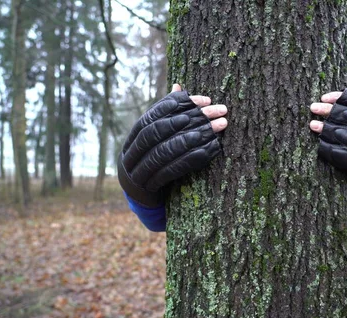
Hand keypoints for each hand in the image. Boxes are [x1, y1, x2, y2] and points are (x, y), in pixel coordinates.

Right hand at [118, 84, 227, 206]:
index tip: (204, 99)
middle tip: (216, 111)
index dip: (176, 105)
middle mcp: (130, 154)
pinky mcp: (148, 188)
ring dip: (193, 137)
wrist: (143, 202)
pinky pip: (170, 171)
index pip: (152, 116)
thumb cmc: (154, 164)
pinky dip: (191, 159)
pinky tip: (210, 150)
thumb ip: (168, 117)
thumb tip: (179, 86)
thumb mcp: (159, 140)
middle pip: (158, 131)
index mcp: (132, 139)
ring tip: (216, 129)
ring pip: (164, 151)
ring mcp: (136, 172)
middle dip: (189, 119)